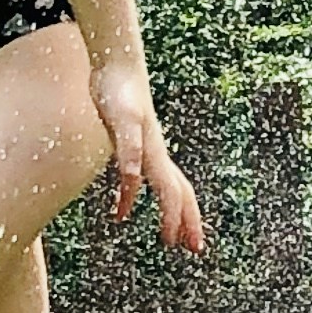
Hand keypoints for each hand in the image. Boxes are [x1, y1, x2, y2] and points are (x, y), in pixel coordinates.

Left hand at [95, 59, 207, 252]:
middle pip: (181, 193)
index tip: (175, 243)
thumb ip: (128, 150)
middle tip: (196, 249)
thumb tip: (132, 181)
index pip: (171, 193)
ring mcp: (148, 149)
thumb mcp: (120, 121)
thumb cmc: (117, 90)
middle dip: (189, 221)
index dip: (174, 219)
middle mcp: (157, 154)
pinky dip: (133, 198)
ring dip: (171, 213)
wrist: (116, 64)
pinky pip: (141, 179)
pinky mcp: (134, 144)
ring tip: (170, 238)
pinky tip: (120, 209)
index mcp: (155, 153)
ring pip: (168, 187)